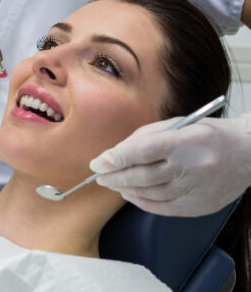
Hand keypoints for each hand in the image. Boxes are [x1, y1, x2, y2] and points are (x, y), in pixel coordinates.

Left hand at [89, 113, 250, 215]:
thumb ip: (145, 138)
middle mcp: (192, 167)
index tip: (98, 163)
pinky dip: (143, 202)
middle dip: (116, 176)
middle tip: (100, 176)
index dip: (117, 158)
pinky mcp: (200, 206)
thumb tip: (116, 154)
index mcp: (186, 141)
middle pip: (144, 176)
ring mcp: (197, 189)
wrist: (248, 154)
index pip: (144, 151)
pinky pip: (164, 208)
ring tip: (113, 184)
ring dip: (126, 189)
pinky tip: (131, 195)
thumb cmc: (207, 134)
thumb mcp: (177, 124)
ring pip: (151, 194)